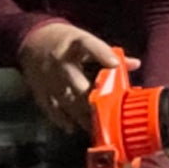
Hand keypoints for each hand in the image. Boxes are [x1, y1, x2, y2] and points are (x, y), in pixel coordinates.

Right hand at [17, 21, 131, 132]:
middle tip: (107, 110)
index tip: (115, 65)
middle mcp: (60, 60)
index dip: (102, 54)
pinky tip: (72, 128)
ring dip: (80, 114)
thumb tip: (135, 64)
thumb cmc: (67, 41)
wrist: (32, 40)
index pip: (89, 45)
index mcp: (75, 43)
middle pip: (75, 80)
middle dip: (91, 96)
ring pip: (65, 98)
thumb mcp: (86, 40)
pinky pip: (49, 107)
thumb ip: (109, 54)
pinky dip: (61, 119)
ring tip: (95, 126)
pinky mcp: (39, 88)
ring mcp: (47, 76)